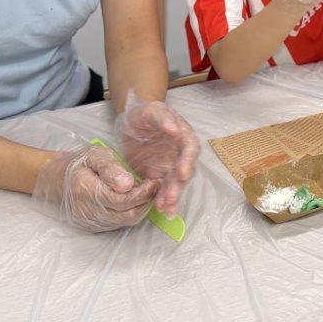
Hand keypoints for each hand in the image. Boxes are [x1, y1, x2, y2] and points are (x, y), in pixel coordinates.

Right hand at [32, 145, 157, 232]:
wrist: (56, 179)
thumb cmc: (78, 163)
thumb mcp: (94, 155)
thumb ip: (110, 169)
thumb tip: (128, 184)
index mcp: (85, 190)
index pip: (121, 200)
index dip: (142, 193)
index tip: (154, 182)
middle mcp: (86, 211)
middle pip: (126, 214)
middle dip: (145, 202)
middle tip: (155, 186)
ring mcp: (88, 221)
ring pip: (124, 221)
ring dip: (140, 208)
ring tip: (146, 192)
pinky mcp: (92, 227)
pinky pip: (117, 224)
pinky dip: (130, 212)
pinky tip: (134, 199)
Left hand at [119, 93, 199, 215]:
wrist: (133, 123)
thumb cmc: (144, 114)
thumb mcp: (152, 111)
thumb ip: (163, 119)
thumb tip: (175, 130)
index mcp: (183, 135)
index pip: (190, 149)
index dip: (187, 162)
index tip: (182, 173)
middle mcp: (181, 152)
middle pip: (184, 170)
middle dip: (178, 185)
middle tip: (169, 197)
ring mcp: (172, 165)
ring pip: (176, 183)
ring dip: (172, 196)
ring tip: (164, 208)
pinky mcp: (162, 175)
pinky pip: (165, 189)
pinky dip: (164, 200)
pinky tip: (162, 211)